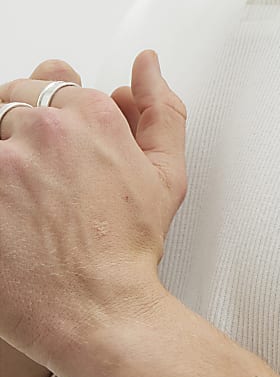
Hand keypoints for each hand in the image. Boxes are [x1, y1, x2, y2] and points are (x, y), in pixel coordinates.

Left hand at [0, 50, 187, 370]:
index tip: (49, 143)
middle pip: (9, 102)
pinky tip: (10, 214)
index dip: (47, 113)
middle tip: (34, 181)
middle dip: (18, 132)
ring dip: (3, 156)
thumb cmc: (128, 250)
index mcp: (92, 114)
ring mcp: (4, 158)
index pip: (49, 80)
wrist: (97, 310)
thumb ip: (161, 110)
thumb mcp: (167, 175)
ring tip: (20, 199)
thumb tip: (148, 66)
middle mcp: (44, 128)